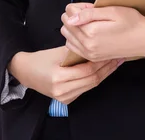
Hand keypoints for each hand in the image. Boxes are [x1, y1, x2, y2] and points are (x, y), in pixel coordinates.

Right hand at [8, 46, 123, 104]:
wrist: (26, 71)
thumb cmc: (42, 58)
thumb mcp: (59, 51)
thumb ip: (77, 50)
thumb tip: (95, 44)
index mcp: (59, 77)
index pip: (87, 71)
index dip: (101, 61)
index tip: (112, 52)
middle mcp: (62, 91)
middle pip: (92, 80)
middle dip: (107, 68)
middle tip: (118, 57)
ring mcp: (64, 98)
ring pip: (90, 86)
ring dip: (103, 74)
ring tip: (114, 63)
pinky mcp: (66, 100)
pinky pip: (84, 89)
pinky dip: (94, 79)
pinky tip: (103, 71)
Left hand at [60, 3, 144, 60]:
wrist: (144, 40)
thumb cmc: (132, 23)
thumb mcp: (112, 11)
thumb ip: (89, 14)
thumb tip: (70, 16)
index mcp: (91, 32)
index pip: (69, 14)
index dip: (79, 6)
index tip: (92, 7)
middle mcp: (87, 46)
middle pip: (66, 25)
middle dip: (74, 17)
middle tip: (92, 14)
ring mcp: (89, 54)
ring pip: (67, 37)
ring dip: (74, 28)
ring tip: (91, 23)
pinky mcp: (93, 58)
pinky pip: (74, 47)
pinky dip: (77, 38)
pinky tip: (89, 33)